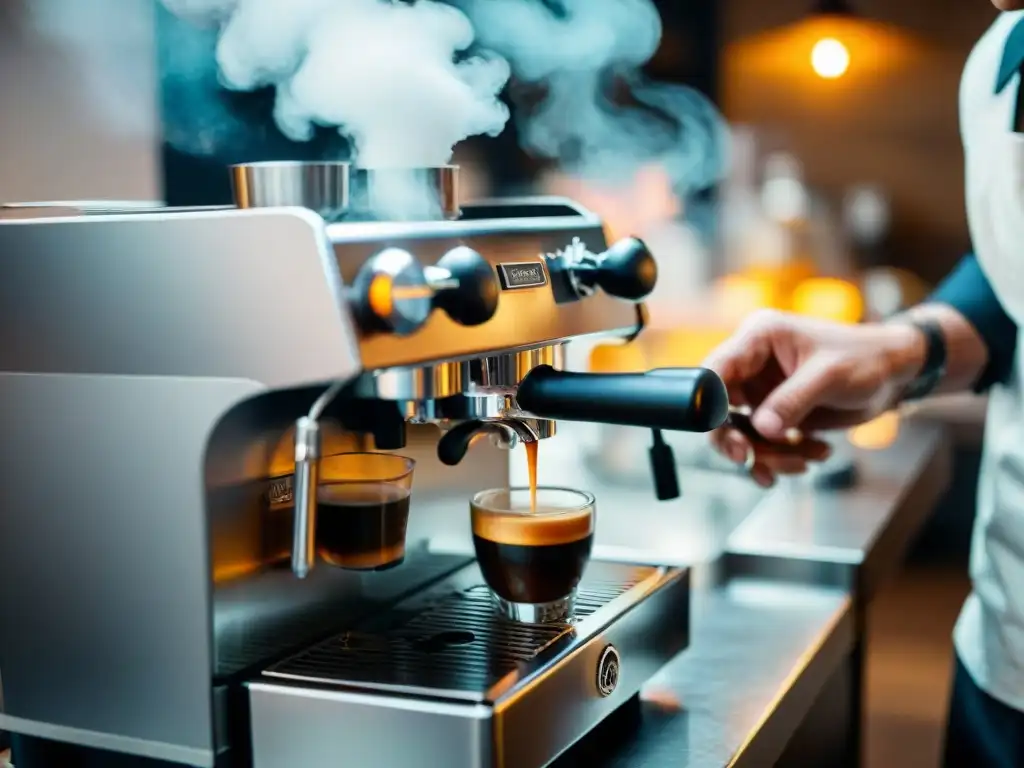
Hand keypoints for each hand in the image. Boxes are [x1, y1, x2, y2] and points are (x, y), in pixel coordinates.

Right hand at [702, 310, 926, 486]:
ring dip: (769, 455)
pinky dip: (784, 456)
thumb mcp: (830, 376)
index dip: (709, 404)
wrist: (896, 374)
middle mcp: (753, 363)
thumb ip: (792, 401)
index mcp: (758, 338)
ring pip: (742, 433)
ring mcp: (762, 390)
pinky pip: (763, 442)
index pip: (715, 370)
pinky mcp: (775, 411)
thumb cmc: (867, 359)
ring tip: (805, 460)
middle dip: (737, 440)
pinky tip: (815, 454)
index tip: (726, 434)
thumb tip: (762, 430)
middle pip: (720, 409)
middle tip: (750, 461)